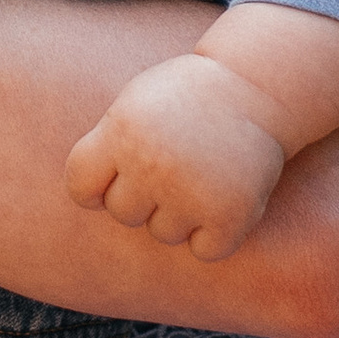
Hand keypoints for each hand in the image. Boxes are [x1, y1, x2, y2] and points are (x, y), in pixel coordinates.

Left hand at [65, 50, 286, 258]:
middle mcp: (151, 165)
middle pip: (122, 213)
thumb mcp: (133, 103)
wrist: (258, 86)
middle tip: (172, 166)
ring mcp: (191, 192)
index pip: (80, 188)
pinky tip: (222, 201)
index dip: (97, 186)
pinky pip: (203, 250)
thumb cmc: (186, 97)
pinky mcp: (231, 214)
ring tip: (200, 176)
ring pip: (163, 234)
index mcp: (121, 132)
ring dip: (179, 214)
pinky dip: (214, 234)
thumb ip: (105, 146)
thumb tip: (82, 202)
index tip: (118, 174)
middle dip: (143, 196)